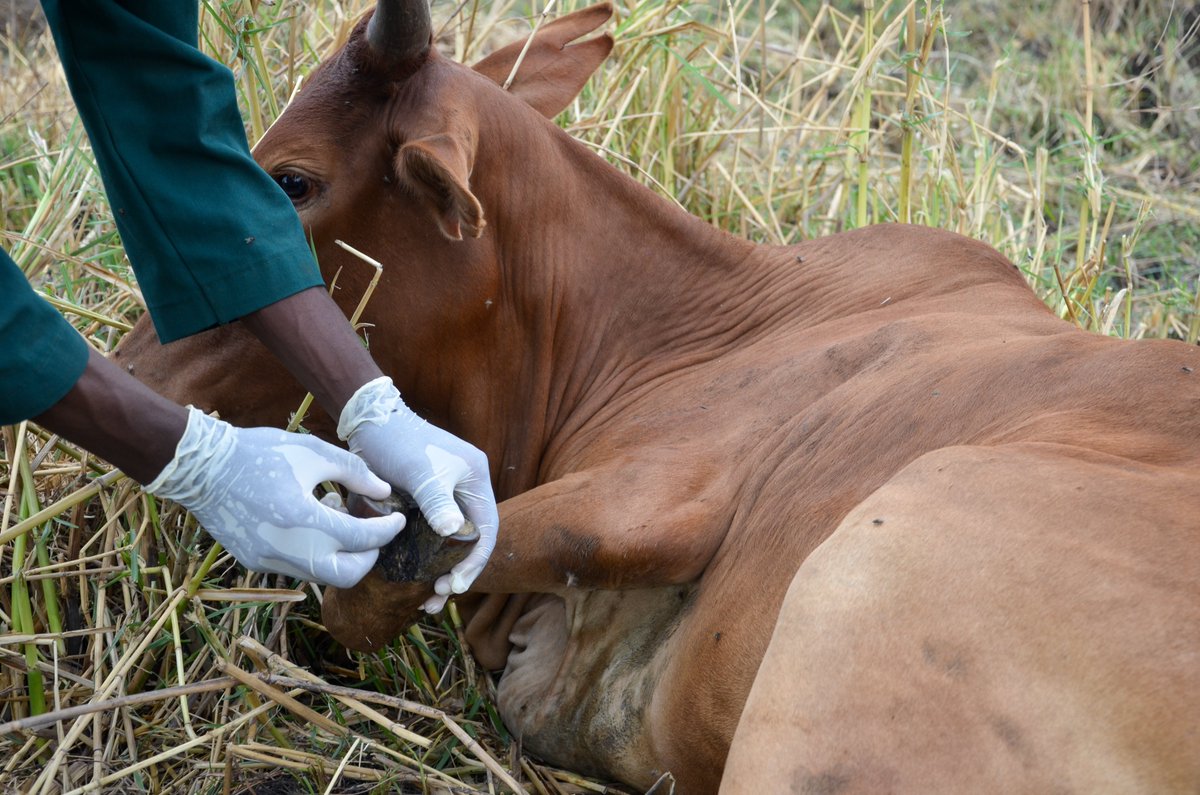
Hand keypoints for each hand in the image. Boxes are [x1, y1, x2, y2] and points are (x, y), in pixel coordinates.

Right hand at [146, 407, 405, 587]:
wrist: (199, 467)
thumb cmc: (259, 452)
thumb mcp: (313, 452)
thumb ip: (354, 473)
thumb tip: (384, 492)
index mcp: (305, 520)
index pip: (363, 540)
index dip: (388, 531)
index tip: (398, 519)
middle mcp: (288, 549)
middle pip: (347, 575)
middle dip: (369, 556)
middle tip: (375, 531)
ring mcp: (269, 560)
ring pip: (321, 575)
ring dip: (340, 555)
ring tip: (338, 519)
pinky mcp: (254, 561)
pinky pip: (297, 568)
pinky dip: (315, 554)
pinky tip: (311, 524)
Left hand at [338, 377, 498, 611]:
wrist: (370, 423)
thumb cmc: (398, 443)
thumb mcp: (420, 472)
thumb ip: (437, 500)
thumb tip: (453, 531)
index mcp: (477, 480)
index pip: (486, 529)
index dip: (474, 561)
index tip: (453, 586)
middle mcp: (466, 490)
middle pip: (471, 541)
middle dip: (458, 573)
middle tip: (437, 597)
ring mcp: (447, 497)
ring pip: (452, 544)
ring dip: (442, 572)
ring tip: (426, 600)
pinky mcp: (426, 504)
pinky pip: (433, 539)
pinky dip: (427, 561)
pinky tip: (415, 580)